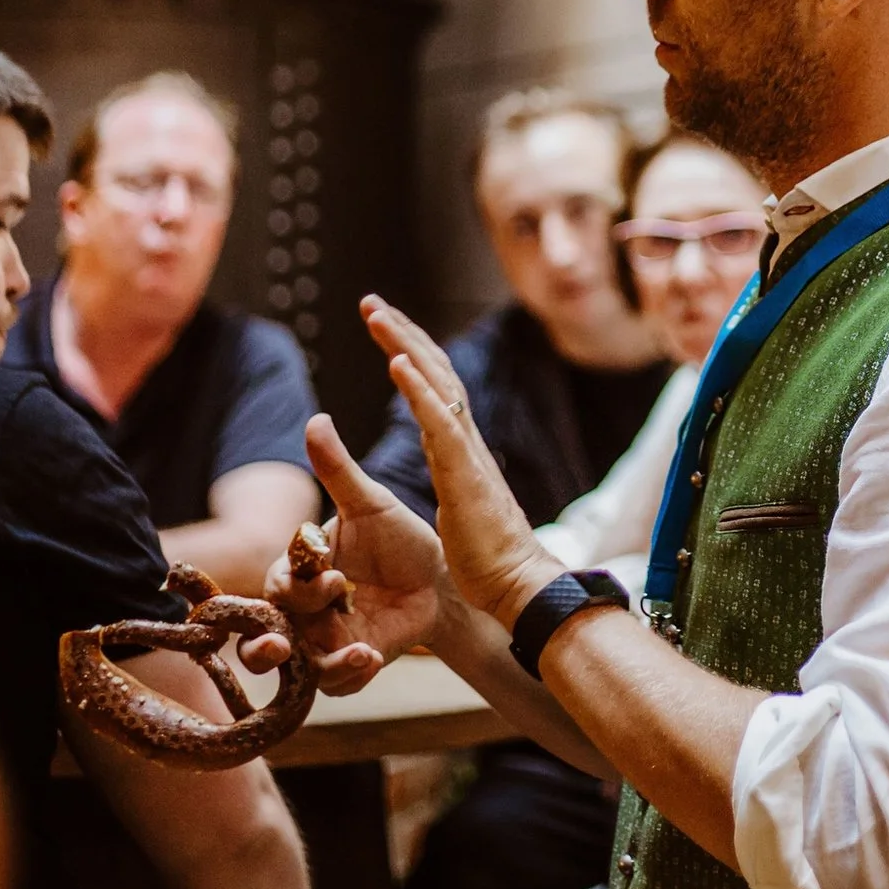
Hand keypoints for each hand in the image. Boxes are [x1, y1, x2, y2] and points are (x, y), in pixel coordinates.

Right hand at [243, 414, 443, 694]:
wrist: (442, 576)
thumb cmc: (399, 537)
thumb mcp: (370, 504)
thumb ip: (337, 470)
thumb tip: (317, 419)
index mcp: (301, 571)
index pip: (279, 584)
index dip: (295, 586)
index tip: (331, 577)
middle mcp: (304, 612)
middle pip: (264, 638)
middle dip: (264, 647)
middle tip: (280, 646)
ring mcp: (325, 642)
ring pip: (301, 667)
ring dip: (324, 662)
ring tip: (358, 652)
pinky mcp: (352, 664)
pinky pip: (337, 683)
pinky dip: (350, 675)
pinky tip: (372, 659)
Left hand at [361, 295, 564, 629]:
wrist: (518, 586)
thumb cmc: (489, 559)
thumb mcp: (462, 506)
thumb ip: (456, 477)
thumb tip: (452, 467)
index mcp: (463, 447)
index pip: (438, 385)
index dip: (413, 351)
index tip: (386, 324)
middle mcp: (467, 440)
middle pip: (436, 370)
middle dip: (403, 333)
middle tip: (371, 303)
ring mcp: (468, 453)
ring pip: (437, 383)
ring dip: (404, 344)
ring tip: (376, 316)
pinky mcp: (465, 474)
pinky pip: (439, 421)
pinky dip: (418, 388)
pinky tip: (397, 362)